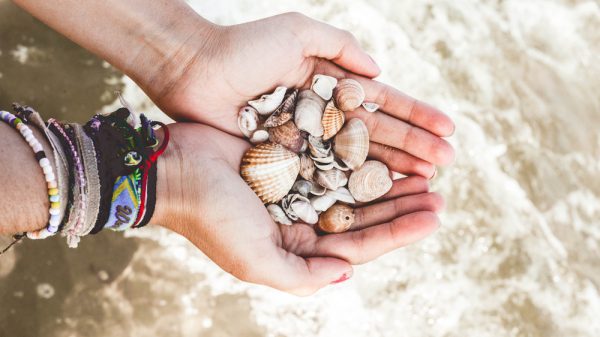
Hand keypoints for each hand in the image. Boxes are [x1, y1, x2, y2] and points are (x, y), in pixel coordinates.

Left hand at [146, 12, 454, 178]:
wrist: (193, 71)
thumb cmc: (244, 48)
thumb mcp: (297, 33)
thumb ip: (340, 46)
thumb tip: (378, 71)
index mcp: (329, 86)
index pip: (382, 104)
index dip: (415, 116)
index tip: (448, 129)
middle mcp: (321, 117)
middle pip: (375, 136)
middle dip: (412, 148)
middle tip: (446, 165)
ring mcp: (304, 142)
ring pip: (354, 160)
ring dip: (390, 171)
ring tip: (425, 184)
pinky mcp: (284, 162)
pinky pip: (322, 177)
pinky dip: (349, 187)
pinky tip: (377, 197)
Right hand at [154, 124, 443, 295]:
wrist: (175, 169)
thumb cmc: (211, 218)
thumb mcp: (255, 260)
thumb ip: (301, 276)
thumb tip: (347, 274)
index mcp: (297, 249)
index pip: (359, 246)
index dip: (399, 233)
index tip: (434, 217)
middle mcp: (302, 221)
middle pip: (364, 217)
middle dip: (402, 208)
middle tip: (439, 194)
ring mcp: (299, 188)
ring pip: (355, 187)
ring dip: (388, 182)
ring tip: (424, 172)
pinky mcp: (293, 158)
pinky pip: (336, 156)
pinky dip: (362, 154)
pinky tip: (386, 148)